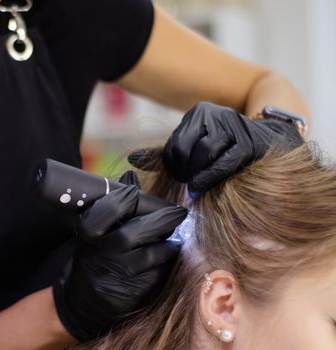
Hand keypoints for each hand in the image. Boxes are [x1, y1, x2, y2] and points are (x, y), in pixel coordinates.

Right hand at [53, 171, 186, 340]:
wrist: (84, 301)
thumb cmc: (93, 255)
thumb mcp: (95, 230)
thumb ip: (114, 205)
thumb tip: (132, 176)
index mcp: (89, 233)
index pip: (110, 209)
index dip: (127, 196)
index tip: (138, 192)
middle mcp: (102, 254)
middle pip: (136, 232)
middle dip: (162, 220)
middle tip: (179, 213)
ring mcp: (118, 277)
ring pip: (153, 255)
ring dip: (170, 243)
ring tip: (177, 235)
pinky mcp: (135, 294)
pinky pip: (160, 274)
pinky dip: (169, 263)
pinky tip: (171, 256)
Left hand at [129, 101, 302, 194]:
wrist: (272, 142)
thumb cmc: (226, 149)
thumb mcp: (194, 148)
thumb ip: (164, 155)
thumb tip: (131, 159)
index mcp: (198, 113)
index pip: (173, 145)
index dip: (173, 167)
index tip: (181, 176)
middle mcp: (214, 114)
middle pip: (185, 150)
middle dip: (184, 172)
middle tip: (188, 182)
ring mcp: (234, 126)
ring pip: (203, 153)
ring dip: (198, 175)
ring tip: (197, 184)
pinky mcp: (250, 142)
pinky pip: (224, 162)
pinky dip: (211, 177)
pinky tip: (203, 185)